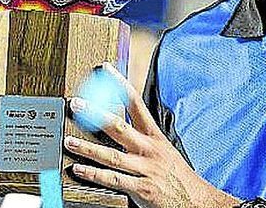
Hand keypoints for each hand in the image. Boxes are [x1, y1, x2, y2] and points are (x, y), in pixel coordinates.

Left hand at [64, 63, 239, 207]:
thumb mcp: (164, 149)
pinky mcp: (141, 189)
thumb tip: (118, 123)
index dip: (121, 84)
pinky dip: (94, 174)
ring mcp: (144, 169)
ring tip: (69, 141)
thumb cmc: (177, 175)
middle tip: (76, 104)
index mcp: (154, 136)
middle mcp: (148, 149)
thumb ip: (142, 137)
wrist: (197, 200)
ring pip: (111, 155)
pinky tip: (79, 169)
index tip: (106, 70)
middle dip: (95, 114)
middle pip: (118, 127)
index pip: (136, 103)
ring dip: (87, 148)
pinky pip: (113, 180)